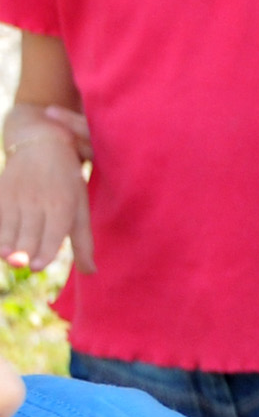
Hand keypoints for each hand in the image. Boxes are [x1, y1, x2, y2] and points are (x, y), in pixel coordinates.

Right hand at [0, 116, 93, 273]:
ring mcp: (18, 195)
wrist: (43, 143)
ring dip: (6, 241)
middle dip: (25, 248)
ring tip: (5, 256)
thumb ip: (83, 242)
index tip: (37, 266)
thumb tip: (91, 273)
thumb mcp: (80, 207)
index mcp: (64, 205)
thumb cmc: (67, 183)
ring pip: (11, 222)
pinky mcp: (2, 191)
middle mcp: (40, 200)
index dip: (45, 248)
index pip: (54, 231)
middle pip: (30, 229)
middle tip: (20, 263)